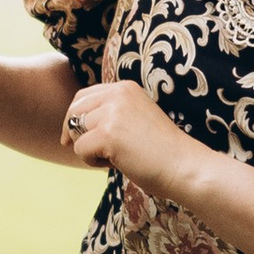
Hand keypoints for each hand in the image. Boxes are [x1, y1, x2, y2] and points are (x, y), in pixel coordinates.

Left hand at [60, 77, 181, 188]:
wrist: (184, 166)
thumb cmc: (161, 150)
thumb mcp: (135, 118)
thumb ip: (110, 114)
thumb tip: (69, 128)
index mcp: (125, 88)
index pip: (84, 96)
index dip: (75, 117)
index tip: (73, 137)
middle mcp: (117, 94)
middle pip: (74, 111)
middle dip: (74, 133)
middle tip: (91, 152)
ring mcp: (112, 112)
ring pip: (75, 131)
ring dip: (88, 149)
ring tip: (114, 157)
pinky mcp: (107, 134)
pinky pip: (80, 149)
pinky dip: (92, 161)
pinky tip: (116, 164)